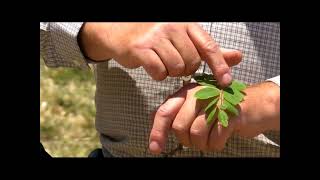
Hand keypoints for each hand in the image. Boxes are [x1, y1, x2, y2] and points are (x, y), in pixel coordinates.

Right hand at [79, 23, 241, 86]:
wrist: (121, 31)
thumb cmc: (155, 37)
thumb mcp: (184, 38)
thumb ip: (209, 49)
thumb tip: (238, 57)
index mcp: (185, 24)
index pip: (208, 46)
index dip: (219, 65)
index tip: (226, 81)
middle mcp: (172, 27)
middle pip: (191, 62)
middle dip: (186, 69)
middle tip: (176, 64)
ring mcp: (155, 37)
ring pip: (176, 68)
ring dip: (171, 72)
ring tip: (163, 64)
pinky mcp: (141, 48)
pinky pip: (159, 71)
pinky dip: (158, 75)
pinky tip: (153, 67)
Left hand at [148, 81, 279, 153]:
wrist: (254, 104)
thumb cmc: (219, 108)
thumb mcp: (195, 106)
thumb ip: (175, 111)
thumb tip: (153, 119)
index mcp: (186, 92)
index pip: (164, 112)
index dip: (157, 132)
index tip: (155, 148)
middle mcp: (198, 94)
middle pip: (179, 127)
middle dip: (186, 140)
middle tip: (196, 140)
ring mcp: (215, 102)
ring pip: (196, 134)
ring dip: (202, 144)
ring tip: (209, 138)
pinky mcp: (230, 113)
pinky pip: (215, 139)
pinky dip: (216, 145)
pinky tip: (221, 138)